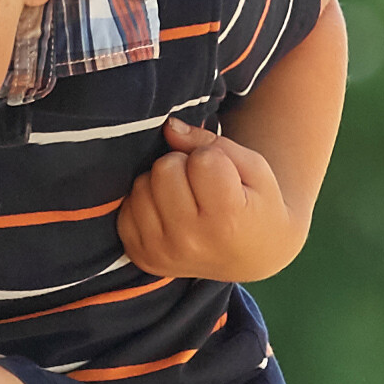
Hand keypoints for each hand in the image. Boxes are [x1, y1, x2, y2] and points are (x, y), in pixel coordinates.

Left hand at [119, 120, 304, 281]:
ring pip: (141, 186)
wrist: (253, 256)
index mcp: (226, 219)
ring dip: (161, 185)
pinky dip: (146, 204)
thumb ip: (210, 141)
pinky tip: (169, 215)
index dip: (212, 158)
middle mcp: (190, 240)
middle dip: (182, 167)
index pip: (200, 159)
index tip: (224, 177)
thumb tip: (169, 127)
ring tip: (186, 201)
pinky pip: (126, 209)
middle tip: (201, 187)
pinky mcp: (142, 256)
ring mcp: (162, 251)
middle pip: (164, 168)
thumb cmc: (256, 205)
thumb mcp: (252, 168)